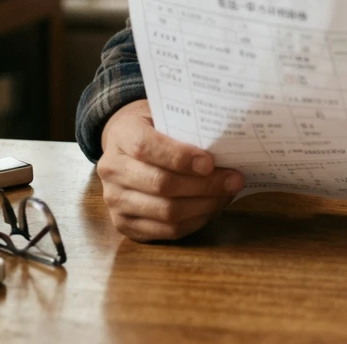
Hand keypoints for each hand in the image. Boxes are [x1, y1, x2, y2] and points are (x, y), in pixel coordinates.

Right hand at [97, 99, 243, 241]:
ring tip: (227, 194)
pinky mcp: (125, 225)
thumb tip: (227, 145)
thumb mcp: (165, 116)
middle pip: (161, 184)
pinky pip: (166, 230)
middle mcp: (112, 170)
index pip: (146, 148)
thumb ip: (187, 127)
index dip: (180, 157)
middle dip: (204, 185)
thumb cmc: (156, 129)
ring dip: (204, 205)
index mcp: (122, 136)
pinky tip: (212, 208)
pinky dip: (195, 221)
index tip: (209, 163)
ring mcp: (116, 201)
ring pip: (166, 211)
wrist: (126, 148)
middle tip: (233, 180)